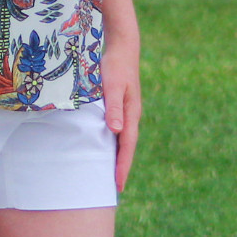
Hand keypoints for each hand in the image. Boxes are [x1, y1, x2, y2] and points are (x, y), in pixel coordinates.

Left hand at [102, 40, 141, 192]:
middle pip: (127, 147)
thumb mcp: (112, 86)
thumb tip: (117, 131)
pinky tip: (106, 147)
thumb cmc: (115, 66)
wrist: (123, 47)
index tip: (118, 185)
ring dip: (117, 156)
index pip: (127, 146)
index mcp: (131, 114)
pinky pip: (118, 130)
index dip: (122, 166)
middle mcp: (131, 116)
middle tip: (115, 188)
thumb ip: (113, 107)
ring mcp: (127, 111)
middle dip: (121, 167)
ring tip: (110, 174)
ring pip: (123, 140)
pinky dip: (113, 143)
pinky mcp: (120, 106)